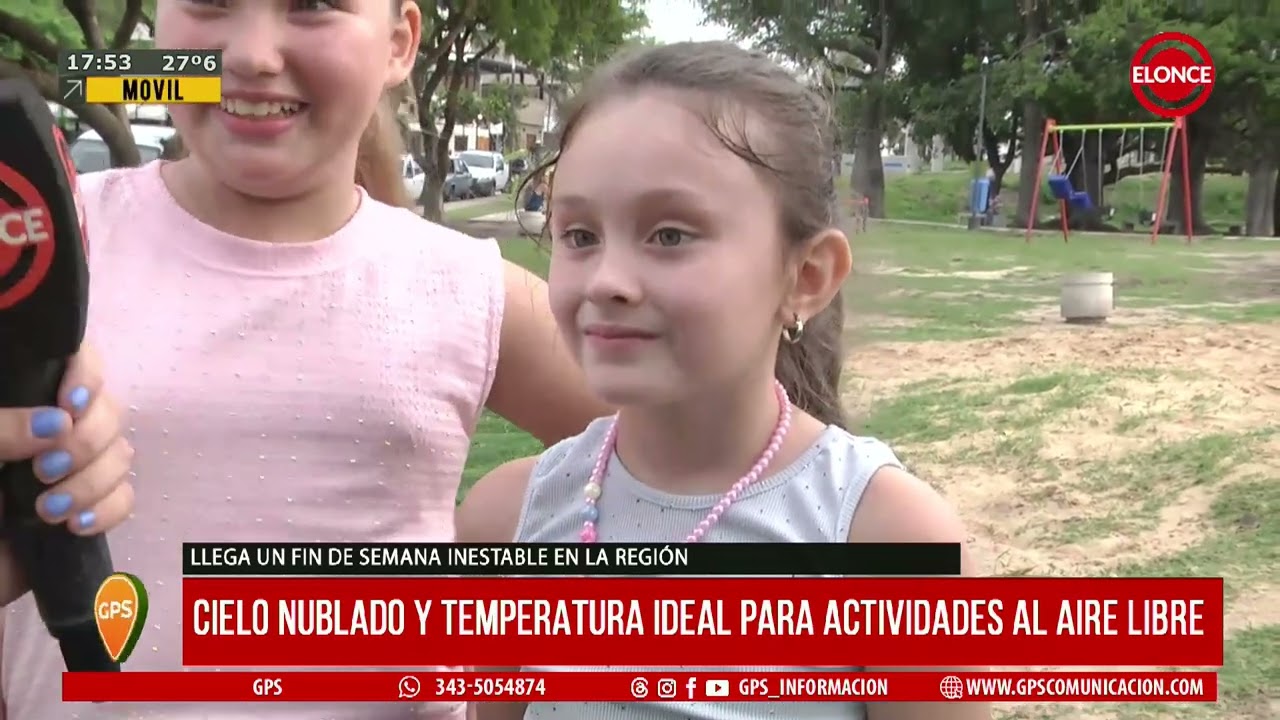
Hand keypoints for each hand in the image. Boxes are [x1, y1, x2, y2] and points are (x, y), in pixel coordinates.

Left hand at [0, 345, 133, 606]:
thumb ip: (0, 430)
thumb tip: (58, 423)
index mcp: (23, 400)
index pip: (79, 359)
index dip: (87, 375)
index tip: (69, 405)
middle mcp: (54, 425)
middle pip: (109, 411)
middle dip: (86, 444)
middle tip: (44, 472)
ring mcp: (74, 467)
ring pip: (119, 455)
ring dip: (91, 483)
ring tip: (46, 511)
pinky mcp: (85, 506)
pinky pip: (123, 498)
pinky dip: (105, 510)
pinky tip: (74, 525)